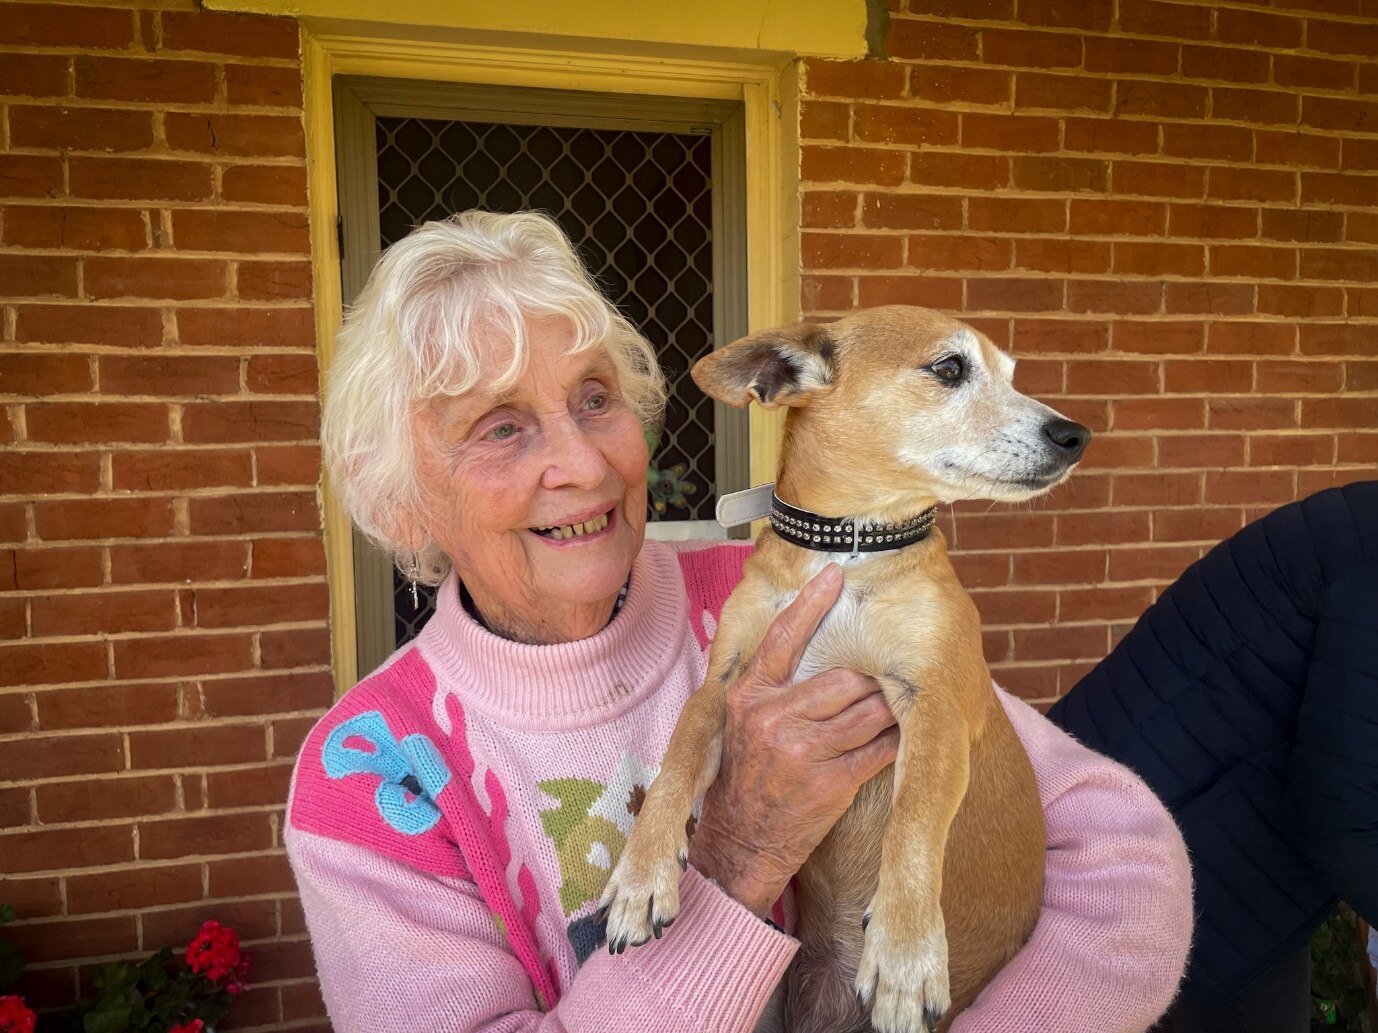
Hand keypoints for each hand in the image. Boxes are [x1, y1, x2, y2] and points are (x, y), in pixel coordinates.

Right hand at [689, 563, 899, 915]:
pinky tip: (900, 738)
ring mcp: (804, 751)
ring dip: (890, 708)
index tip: (835, 573)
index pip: (784, 637)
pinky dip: (895, 741)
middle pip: (845, 678)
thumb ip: (772, 685)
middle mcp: (774, 718)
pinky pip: (880, 749)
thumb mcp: (743, 721)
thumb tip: (815, 645)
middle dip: (871, 678)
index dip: (811, 603)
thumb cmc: (748, 774)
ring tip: (898, 703)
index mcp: (749, 696)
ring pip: (869, 711)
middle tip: (887, 674)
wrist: (742, 840)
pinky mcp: (832, 782)